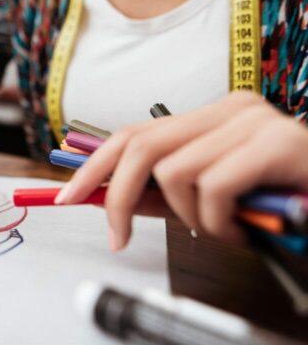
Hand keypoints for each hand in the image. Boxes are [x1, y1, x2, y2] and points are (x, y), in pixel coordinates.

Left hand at [57, 92, 307, 248]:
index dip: (94, 166)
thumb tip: (110, 201)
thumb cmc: (279, 201)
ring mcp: (253, 122)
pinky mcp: (275, 144)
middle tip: (118, 237)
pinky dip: (218, 222)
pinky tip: (241, 230)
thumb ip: (165, 194)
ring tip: (222, 229)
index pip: (133, 134)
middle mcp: (229, 109)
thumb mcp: (212, 197)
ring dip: (190, 218)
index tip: (67, 196)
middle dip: (118, 196)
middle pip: (142, 146)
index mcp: (210, 116)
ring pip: (175, 172)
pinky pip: (213, 188)